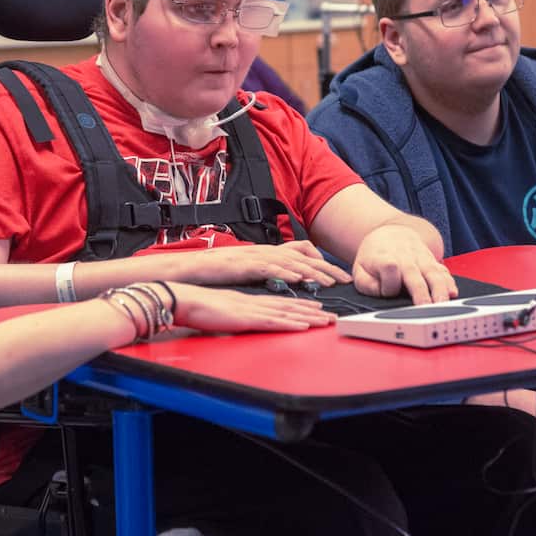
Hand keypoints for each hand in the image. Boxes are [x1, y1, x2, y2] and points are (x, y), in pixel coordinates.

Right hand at [164, 241, 352, 287]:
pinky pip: (269, 268)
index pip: (300, 258)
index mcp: (265, 255)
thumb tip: (283, 282)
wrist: (190, 268)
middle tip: (345, 279)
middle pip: (301, 259)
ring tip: (329, 281)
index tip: (339, 277)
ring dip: (311, 271)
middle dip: (325, 269)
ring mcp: (254, 257)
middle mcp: (263, 253)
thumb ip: (264, 275)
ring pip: (289, 263)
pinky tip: (299, 278)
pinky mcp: (244, 265)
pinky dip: (285, 272)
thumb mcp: (246, 273)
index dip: (321, 267)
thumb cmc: (215, 272)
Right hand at [169, 282, 335, 333]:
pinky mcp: (247, 317)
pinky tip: (303, 325)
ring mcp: (253, 308)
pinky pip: (274, 320)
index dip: (302, 304)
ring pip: (288, 311)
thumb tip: (244, 318)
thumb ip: (237, 313)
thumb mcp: (224, 309)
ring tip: (326, 321)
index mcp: (251, 300)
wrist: (186, 300)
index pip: (282, 301)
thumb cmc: (201, 306)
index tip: (318, 307)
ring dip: (309, 316)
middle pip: (291, 304)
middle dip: (313, 310)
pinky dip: (291, 322)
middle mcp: (256, 302)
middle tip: (332, 316)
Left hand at [351, 224, 456, 303]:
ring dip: (439, 289)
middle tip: (424, 309)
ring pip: (432, 273)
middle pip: (413, 274)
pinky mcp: (433, 262)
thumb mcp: (360, 269)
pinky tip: (453, 293)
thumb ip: (367, 284)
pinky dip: (449, 281)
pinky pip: (443, 271)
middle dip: (420, 292)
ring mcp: (421, 259)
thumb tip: (382, 292)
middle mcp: (405, 258)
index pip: (388, 268)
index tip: (389, 291)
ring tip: (442, 304)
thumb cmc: (375, 257)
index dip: (388, 282)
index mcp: (384, 259)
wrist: (391, 234)